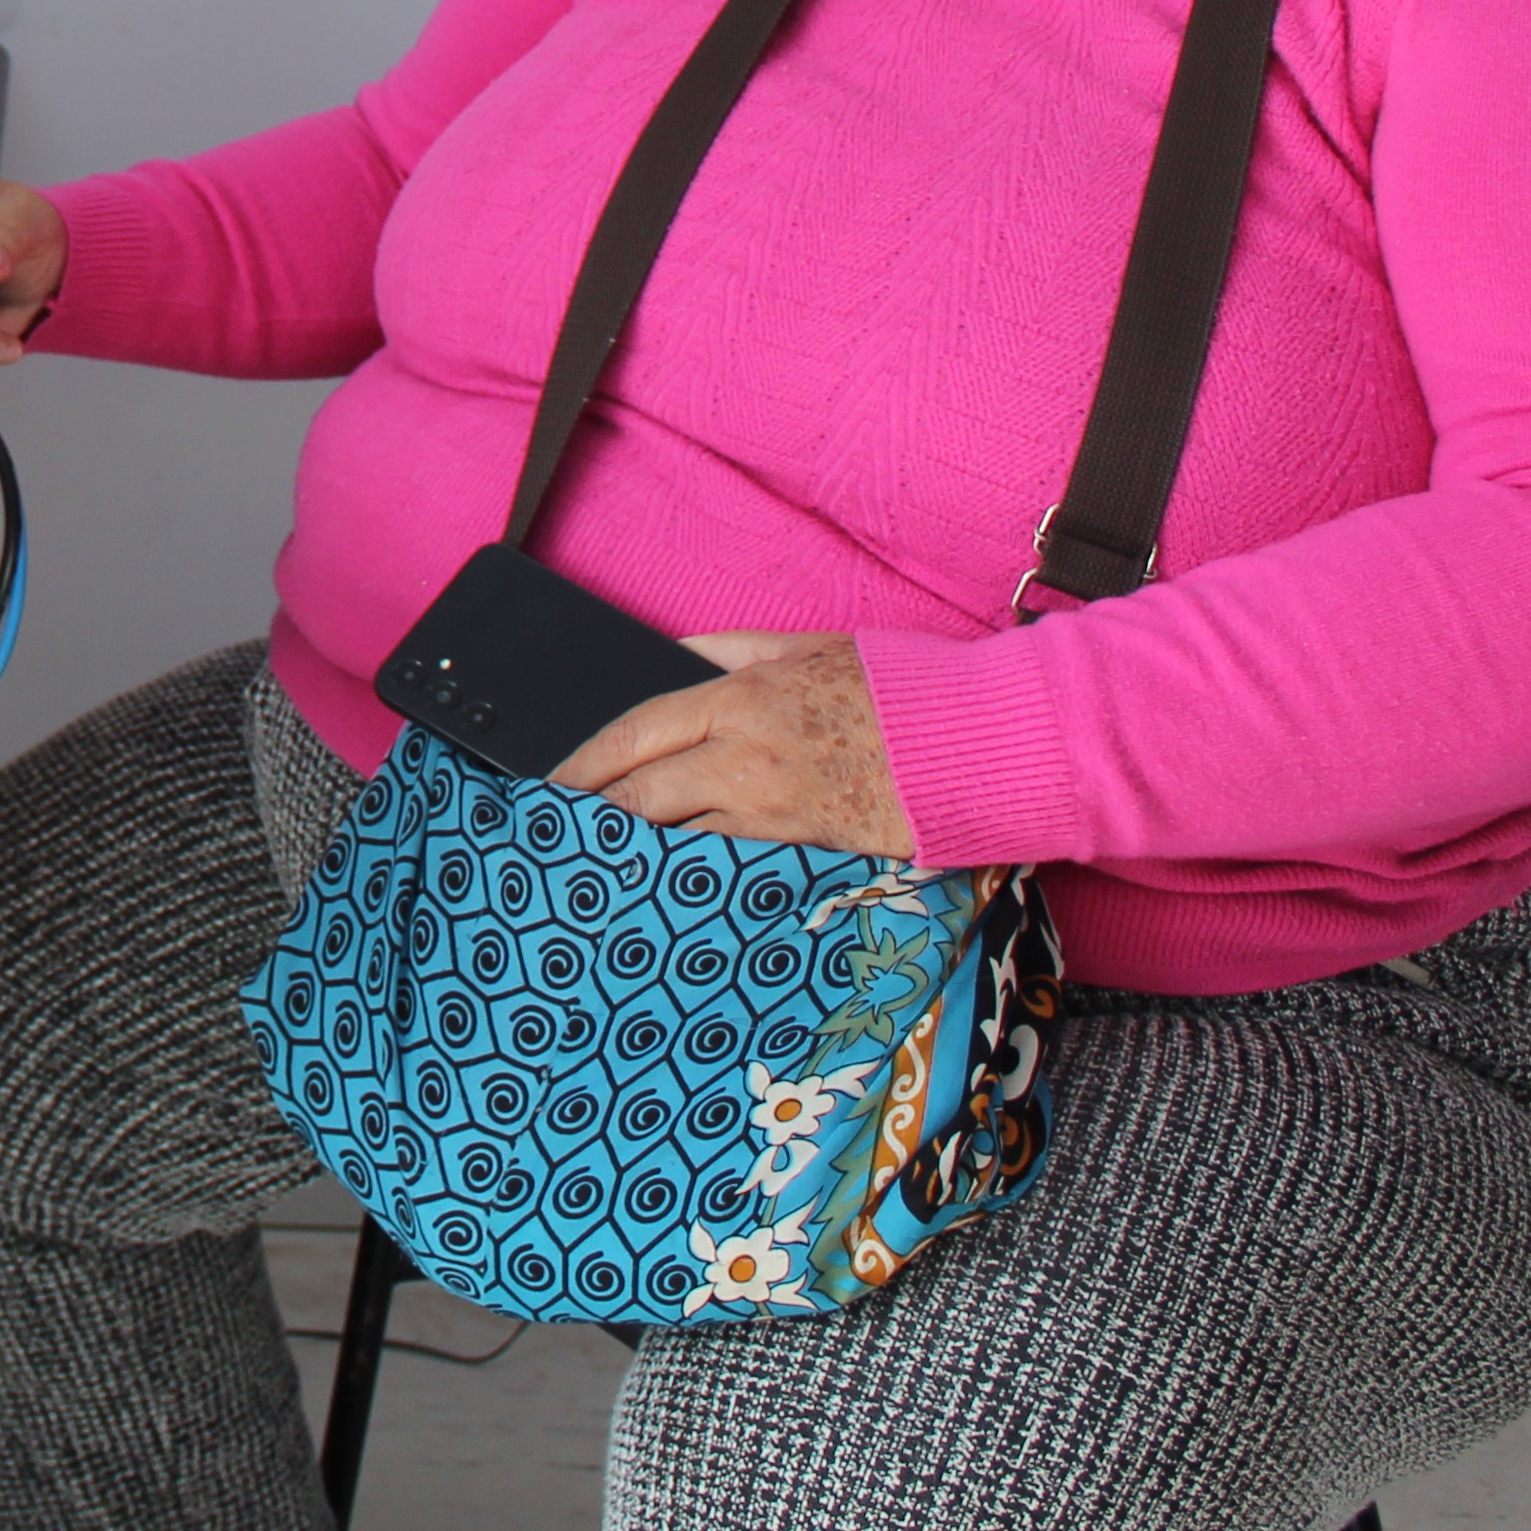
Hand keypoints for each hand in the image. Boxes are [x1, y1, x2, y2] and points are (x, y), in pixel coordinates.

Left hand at [550, 633, 915, 855]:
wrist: (980, 745)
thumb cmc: (898, 688)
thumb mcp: (807, 646)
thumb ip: (731, 650)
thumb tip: (675, 654)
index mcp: (740, 699)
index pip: (636, 731)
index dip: (584, 762)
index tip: (551, 783)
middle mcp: (747, 759)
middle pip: (642, 794)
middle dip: (591, 816)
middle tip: (554, 833)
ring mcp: (774, 813)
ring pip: (678, 839)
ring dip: (635, 851)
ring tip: (594, 865)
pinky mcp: (803, 853)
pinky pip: (728, 865)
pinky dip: (693, 871)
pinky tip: (665, 884)